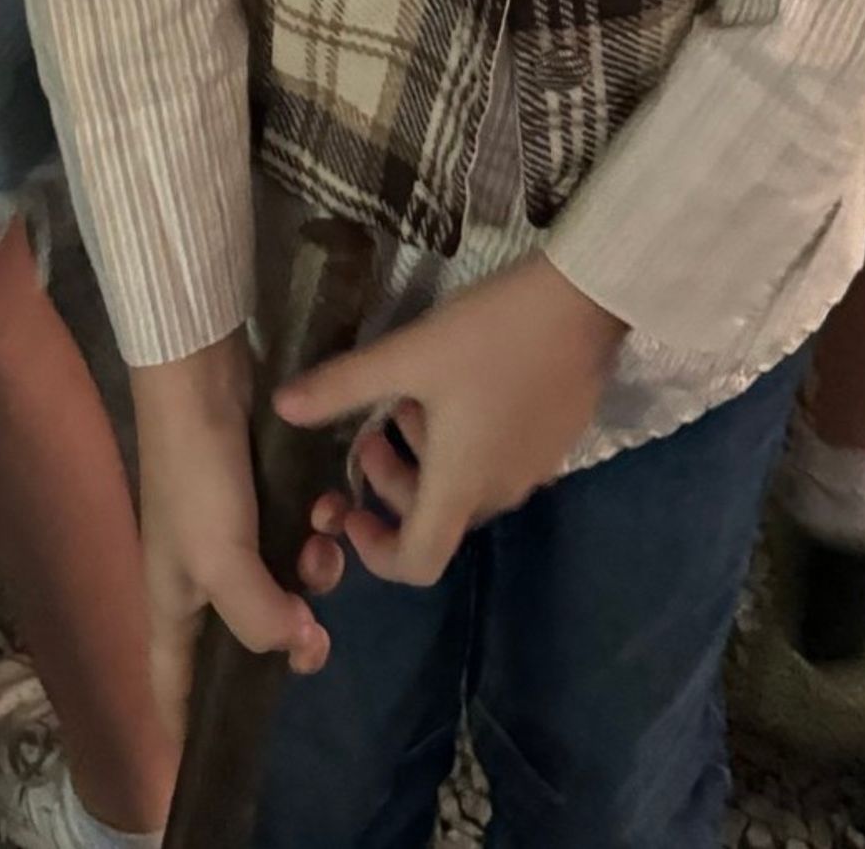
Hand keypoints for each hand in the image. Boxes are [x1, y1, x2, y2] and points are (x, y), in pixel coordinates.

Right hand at [130, 334, 345, 731]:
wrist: (202, 378)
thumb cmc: (198, 476)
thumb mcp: (221, 560)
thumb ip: (258, 617)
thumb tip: (300, 645)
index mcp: (173, 601)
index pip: (170, 684)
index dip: (183, 726)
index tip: (199, 764)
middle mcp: (200, 573)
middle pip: (246, 635)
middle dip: (287, 636)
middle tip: (318, 636)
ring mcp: (232, 531)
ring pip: (285, 582)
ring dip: (314, 571)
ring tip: (325, 541)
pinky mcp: (261, 493)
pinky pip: (299, 532)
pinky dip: (319, 525)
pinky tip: (332, 504)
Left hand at [274, 256, 624, 588]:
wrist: (583, 300)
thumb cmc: (490, 335)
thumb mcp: (408, 355)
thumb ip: (342, 386)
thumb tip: (281, 407)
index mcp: (461, 486)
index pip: (417, 564)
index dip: (376, 553)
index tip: (352, 509)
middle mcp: (500, 492)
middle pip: (437, 520)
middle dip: (392, 485)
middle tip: (372, 429)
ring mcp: (534, 469)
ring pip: (466, 486)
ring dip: (426, 458)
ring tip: (412, 396)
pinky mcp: (555, 440)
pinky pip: (498, 461)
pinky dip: (465, 442)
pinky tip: (460, 383)